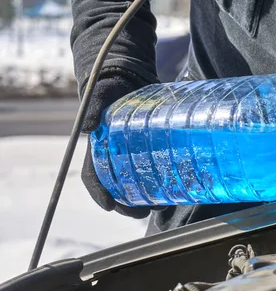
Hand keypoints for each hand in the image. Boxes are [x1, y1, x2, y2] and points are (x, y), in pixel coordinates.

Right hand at [80, 75, 152, 218]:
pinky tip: (173, 191)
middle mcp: (112, 156)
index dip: (99, 193)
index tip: (110, 206)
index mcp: (97, 147)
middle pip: (116, 188)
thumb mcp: (101, 92)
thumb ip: (95, 105)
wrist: (127, 78)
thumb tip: (88, 127)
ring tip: (162, 207)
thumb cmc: (110, 85)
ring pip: (134, 186)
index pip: (92, 176)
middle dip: (127, 205)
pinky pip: (151, 173)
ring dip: (145, 200)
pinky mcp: (146, 151)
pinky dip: (159, 185)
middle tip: (144, 213)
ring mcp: (129, 155)